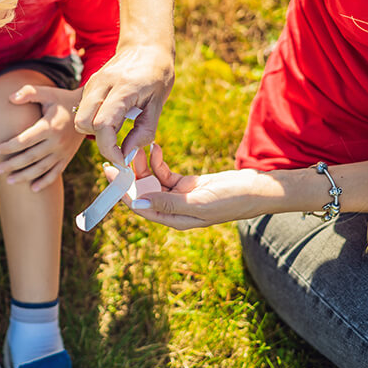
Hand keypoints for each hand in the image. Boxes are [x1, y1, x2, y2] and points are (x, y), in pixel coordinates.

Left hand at [0, 85, 84, 191]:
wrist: (88, 110)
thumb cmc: (62, 99)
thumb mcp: (47, 92)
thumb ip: (29, 93)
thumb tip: (10, 98)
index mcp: (49, 126)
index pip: (25, 140)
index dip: (10, 146)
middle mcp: (57, 142)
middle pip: (31, 157)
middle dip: (13, 165)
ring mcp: (63, 152)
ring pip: (41, 168)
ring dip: (25, 176)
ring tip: (9, 181)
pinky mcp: (67, 157)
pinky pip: (55, 173)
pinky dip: (44, 182)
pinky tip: (32, 188)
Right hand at [74, 44, 174, 163]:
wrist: (145, 46)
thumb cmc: (156, 74)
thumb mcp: (158, 103)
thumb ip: (144, 130)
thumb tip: (128, 154)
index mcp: (123, 88)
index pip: (103, 124)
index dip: (110, 148)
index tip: (123, 159)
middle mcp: (102, 84)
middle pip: (83, 123)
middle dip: (99, 140)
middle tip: (119, 145)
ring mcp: (92, 84)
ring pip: (79, 118)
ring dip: (95, 131)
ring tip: (117, 129)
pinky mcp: (89, 86)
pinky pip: (83, 111)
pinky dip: (94, 121)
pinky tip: (112, 117)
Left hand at [104, 143, 267, 228]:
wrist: (256, 189)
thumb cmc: (232, 200)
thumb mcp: (198, 203)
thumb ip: (168, 203)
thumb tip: (139, 204)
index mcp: (174, 219)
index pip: (140, 207)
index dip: (123, 192)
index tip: (110, 176)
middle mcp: (173, 209)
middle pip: (142, 193)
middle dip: (129, 177)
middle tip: (116, 158)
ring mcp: (179, 196)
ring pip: (151, 180)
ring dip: (143, 165)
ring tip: (138, 148)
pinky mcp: (186, 184)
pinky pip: (164, 172)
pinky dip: (158, 161)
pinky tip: (156, 148)